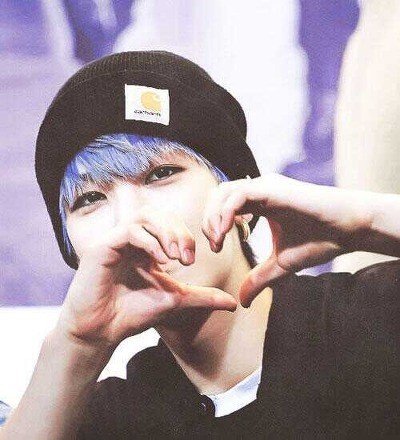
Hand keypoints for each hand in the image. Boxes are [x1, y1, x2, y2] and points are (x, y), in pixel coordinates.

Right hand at [57, 207, 236, 351]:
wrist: (104, 331)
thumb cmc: (134, 313)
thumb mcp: (176, 300)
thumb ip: (203, 297)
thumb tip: (234, 303)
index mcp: (147, 246)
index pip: (170, 223)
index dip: (185, 235)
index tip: (190, 260)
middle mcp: (132, 239)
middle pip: (159, 214)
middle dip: (178, 231)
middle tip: (186, 256)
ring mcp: (117, 241)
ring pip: (144, 216)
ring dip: (165, 232)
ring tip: (173, 256)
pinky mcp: (103, 246)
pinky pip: (129, 230)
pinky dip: (148, 241)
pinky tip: (158, 260)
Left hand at [202, 173, 372, 306]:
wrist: (348, 230)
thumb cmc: (319, 241)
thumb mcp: (281, 265)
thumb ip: (259, 279)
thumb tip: (243, 302)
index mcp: (259, 203)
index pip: (223, 206)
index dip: (213, 226)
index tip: (218, 248)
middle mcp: (259, 191)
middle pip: (218, 196)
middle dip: (209, 220)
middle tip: (215, 245)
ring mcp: (266, 187)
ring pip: (225, 192)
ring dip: (215, 216)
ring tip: (218, 240)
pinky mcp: (274, 188)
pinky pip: (240, 194)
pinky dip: (227, 211)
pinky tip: (227, 231)